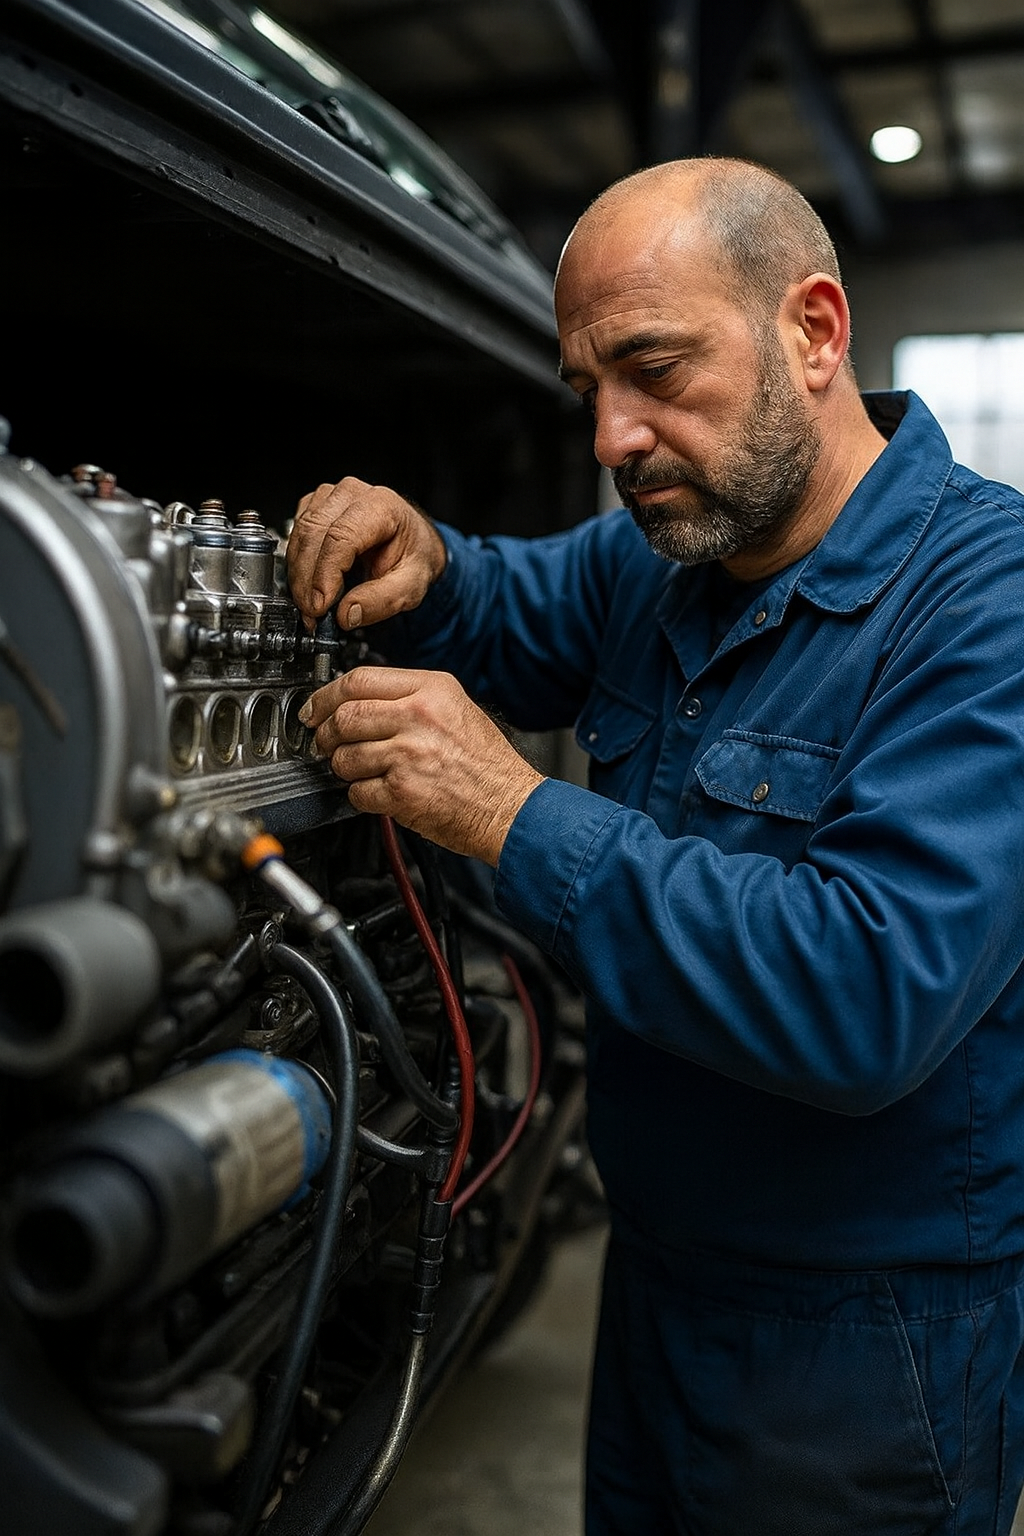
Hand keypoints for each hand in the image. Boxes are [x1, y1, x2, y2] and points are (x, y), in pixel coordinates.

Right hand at [288, 477, 446, 629]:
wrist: (412, 542)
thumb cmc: (413, 555)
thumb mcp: (412, 585)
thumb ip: (383, 601)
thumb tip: (347, 614)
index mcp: (381, 506)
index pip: (341, 537)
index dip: (325, 574)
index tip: (320, 605)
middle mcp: (352, 494)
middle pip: (313, 534)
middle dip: (306, 581)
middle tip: (312, 614)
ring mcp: (330, 497)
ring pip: (299, 535)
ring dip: (298, 576)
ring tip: (310, 607)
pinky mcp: (315, 507)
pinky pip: (295, 535)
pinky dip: (297, 565)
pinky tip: (308, 586)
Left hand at [300, 667, 544, 864]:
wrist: (511, 806)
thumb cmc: (488, 765)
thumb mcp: (457, 709)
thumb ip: (412, 699)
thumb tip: (362, 701)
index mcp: (432, 690)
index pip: (360, 679)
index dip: (327, 695)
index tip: (316, 707)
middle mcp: (419, 717)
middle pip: (345, 715)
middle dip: (326, 733)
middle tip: (326, 742)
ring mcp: (408, 755)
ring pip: (345, 755)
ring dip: (343, 767)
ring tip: (359, 771)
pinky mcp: (402, 792)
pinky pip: (357, 791)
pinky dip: (360, 795)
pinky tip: (378, 793)